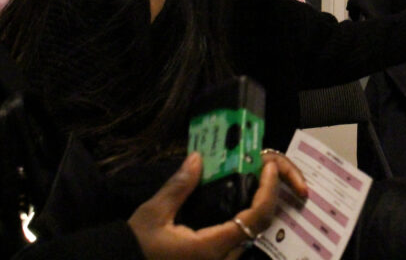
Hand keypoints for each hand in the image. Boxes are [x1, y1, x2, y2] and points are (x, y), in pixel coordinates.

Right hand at [129, 151, 299, 259]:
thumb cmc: (137, 246)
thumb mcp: (154, 214)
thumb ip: (179, 186)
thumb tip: (197, 158)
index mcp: (211, 248)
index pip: (254, 218)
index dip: (267, 191)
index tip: (268, 168)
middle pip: (260, 226)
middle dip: (268, 196)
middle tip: (264, 170)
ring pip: (252, 236)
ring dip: (259, 209)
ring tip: (257, 181)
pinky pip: (240, 242)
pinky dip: (247, 220)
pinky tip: (242, 202)